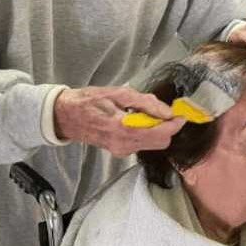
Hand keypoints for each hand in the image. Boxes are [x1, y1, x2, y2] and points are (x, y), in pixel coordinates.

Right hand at [53, 86, 185, 157]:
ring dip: (155, 129)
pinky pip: (142, 144)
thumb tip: (168, 111)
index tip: (180, 113)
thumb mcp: (118, 93)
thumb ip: (145, 102)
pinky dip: (145, 133)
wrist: (65, 116)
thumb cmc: (88, 101)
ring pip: (153, 144)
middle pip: (162, 142)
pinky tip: (133, 121)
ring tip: (142, 114)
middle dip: (166, 127)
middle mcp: (124, 144)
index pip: (162, 133)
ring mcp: (121, 150)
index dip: (176, 123)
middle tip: (160, 111)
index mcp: (124, 128)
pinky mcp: (119, 151)